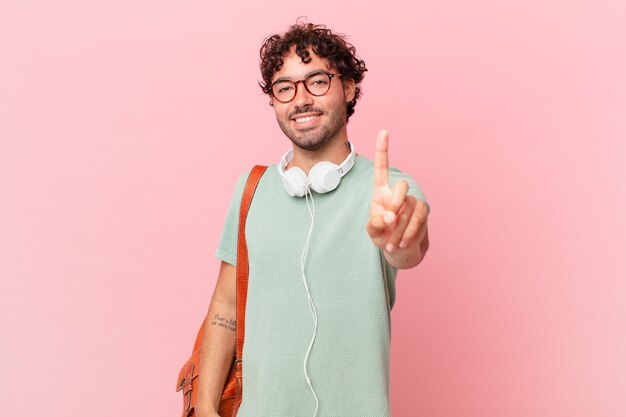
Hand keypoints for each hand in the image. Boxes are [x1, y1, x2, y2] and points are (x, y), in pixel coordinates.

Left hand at [366, 130, 428, 265]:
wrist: (399, 250)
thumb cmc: (382, 236)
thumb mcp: (373, 232)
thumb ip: (375, 224)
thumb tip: (389, 217)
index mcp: (380, 192)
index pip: (382, 167)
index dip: (383, 150)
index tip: (384, 131)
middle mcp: (397, 193)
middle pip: (401, 185)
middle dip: (396, 202)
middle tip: (390, 219)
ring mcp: (412, 201)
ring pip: (409, 207)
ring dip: (399, 228)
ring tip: (391, 244)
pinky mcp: (422, 212)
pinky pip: (418, 218)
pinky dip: (408, 233)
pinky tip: (401, 243)